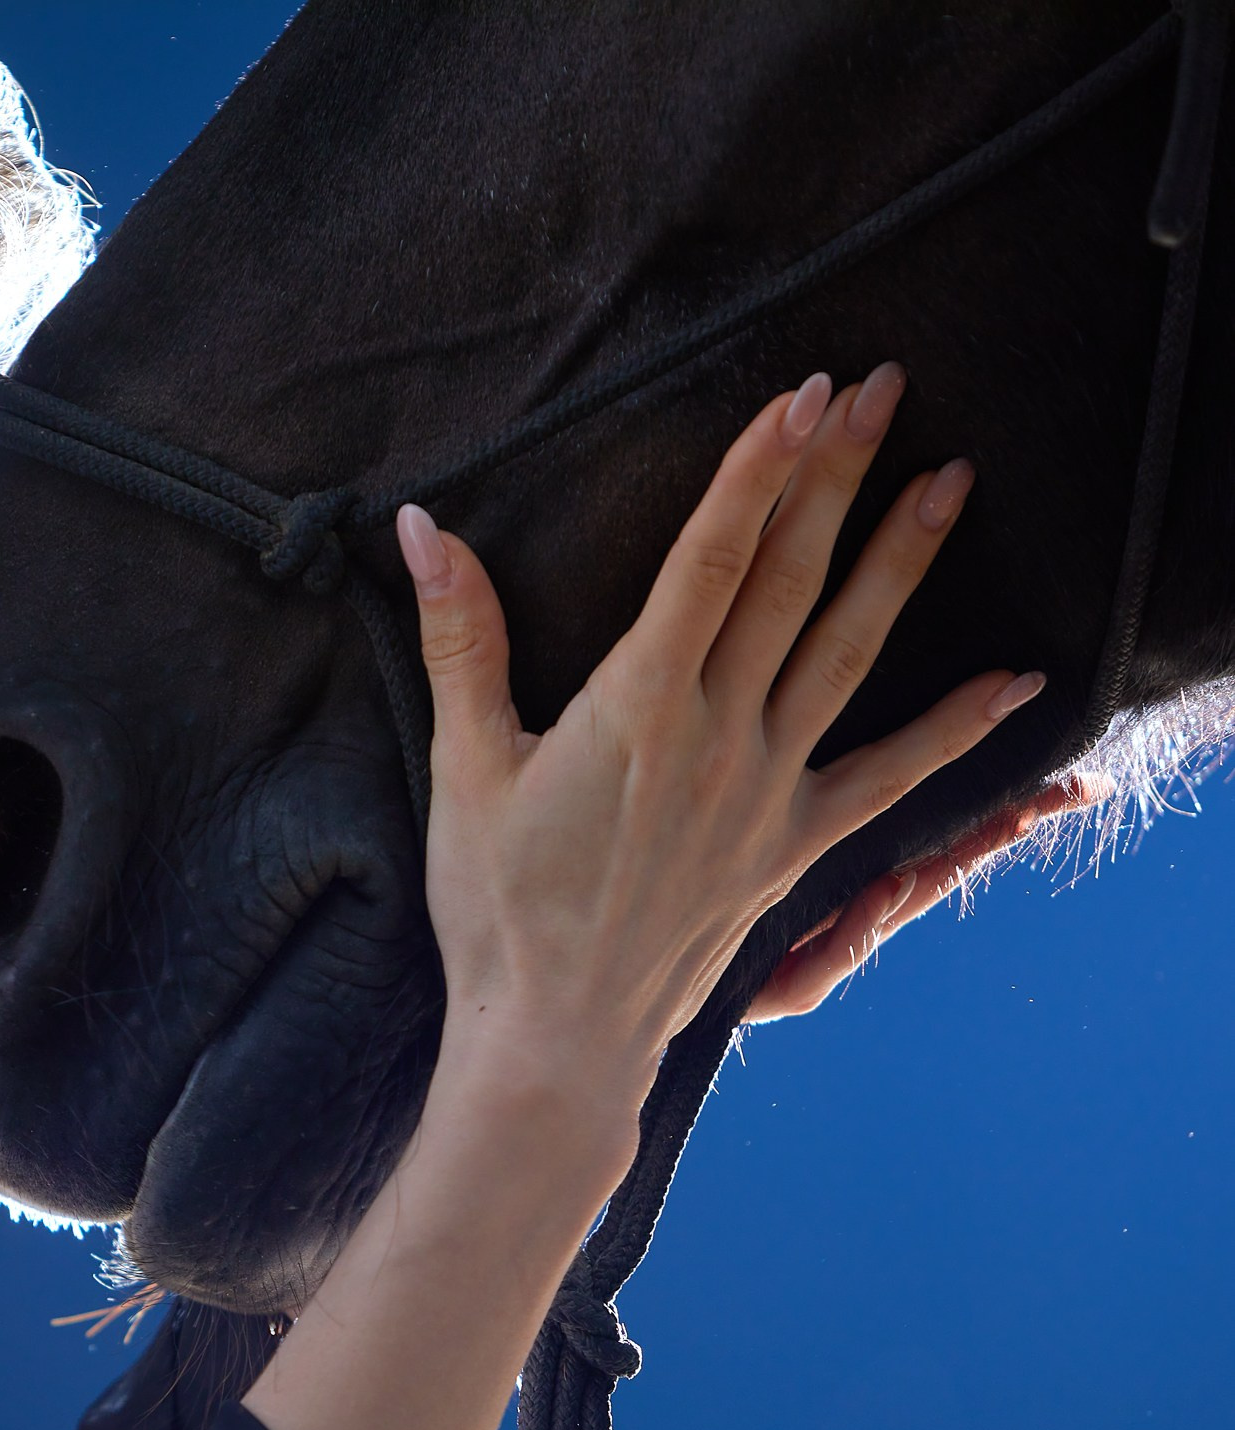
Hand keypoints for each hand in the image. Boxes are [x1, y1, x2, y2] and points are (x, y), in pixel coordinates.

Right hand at [399, 363, 1040, 1164]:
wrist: (555, 1036)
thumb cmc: (496, 905)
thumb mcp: (462, 765)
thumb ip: (458, 637)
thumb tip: (423, 527)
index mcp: (637, 705)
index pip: (712, 558)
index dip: (758, 468)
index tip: (801, 393)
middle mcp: (720, 735)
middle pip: (791, 580)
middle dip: (838, 475)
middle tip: (882, 387)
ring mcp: (769, 788)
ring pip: (850, 651)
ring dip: (903, 560)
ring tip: (951, 478)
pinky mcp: (794, 844)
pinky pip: (892, 775)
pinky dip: (956, 727)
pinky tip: (1013, 681)